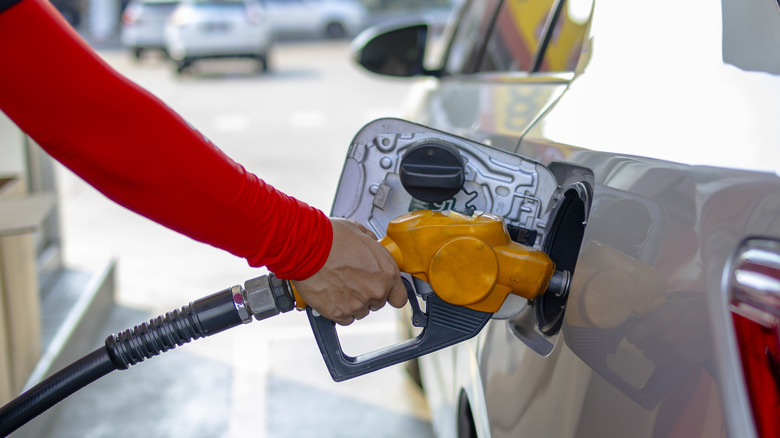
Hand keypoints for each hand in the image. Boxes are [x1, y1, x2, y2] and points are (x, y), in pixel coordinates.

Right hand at [292, 218, 407, 324]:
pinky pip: (344, 318)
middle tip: (352, 279)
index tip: (385, 291)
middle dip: (367, 293)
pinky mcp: (338, 313)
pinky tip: (332, 295)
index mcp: (387, 272)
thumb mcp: (361, 233)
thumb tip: (372, 246)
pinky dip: (338, 310)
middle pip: (378, 302)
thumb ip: (372, 245)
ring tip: (339, 285)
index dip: (391, 293)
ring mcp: (357, 305)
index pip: (399, 297)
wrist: (306, 247)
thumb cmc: (331, 237)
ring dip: (352, 302)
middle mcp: (376, 291)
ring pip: (360, 311)